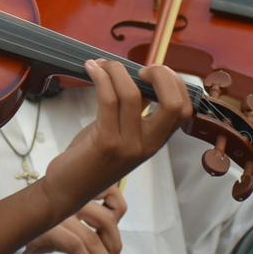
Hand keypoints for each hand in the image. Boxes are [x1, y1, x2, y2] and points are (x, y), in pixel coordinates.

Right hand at [25, 185, 125, 253]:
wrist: (7, 232)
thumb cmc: (39, 229)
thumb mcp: (67, 223)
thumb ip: (89, 228)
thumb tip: (111, 252)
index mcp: (76, 191)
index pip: (111, 193)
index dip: (118, 218)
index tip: (115, 239)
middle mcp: (68, 198)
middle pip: (106, 222)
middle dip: (113, 249)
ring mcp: (57, 213)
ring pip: (92, 238)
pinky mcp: (46, 229)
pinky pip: (76, 246)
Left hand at [43, 60, 190, 211]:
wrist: (68, 190)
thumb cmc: (91, 158)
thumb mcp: (118, 134)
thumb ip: (132, 113)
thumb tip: (137, 80)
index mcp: (155, 141)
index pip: (183, 110)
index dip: (175, 84)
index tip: (152, 71)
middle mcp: (148, 145)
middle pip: (173, 105)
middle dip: (161, 76)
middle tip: (139, 68)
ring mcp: (129, 146)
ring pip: (132, 95)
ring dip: (117, 71)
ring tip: (101, 63)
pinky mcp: (106, 143)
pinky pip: (108, 100)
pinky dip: (101, 78)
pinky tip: (91, 68)